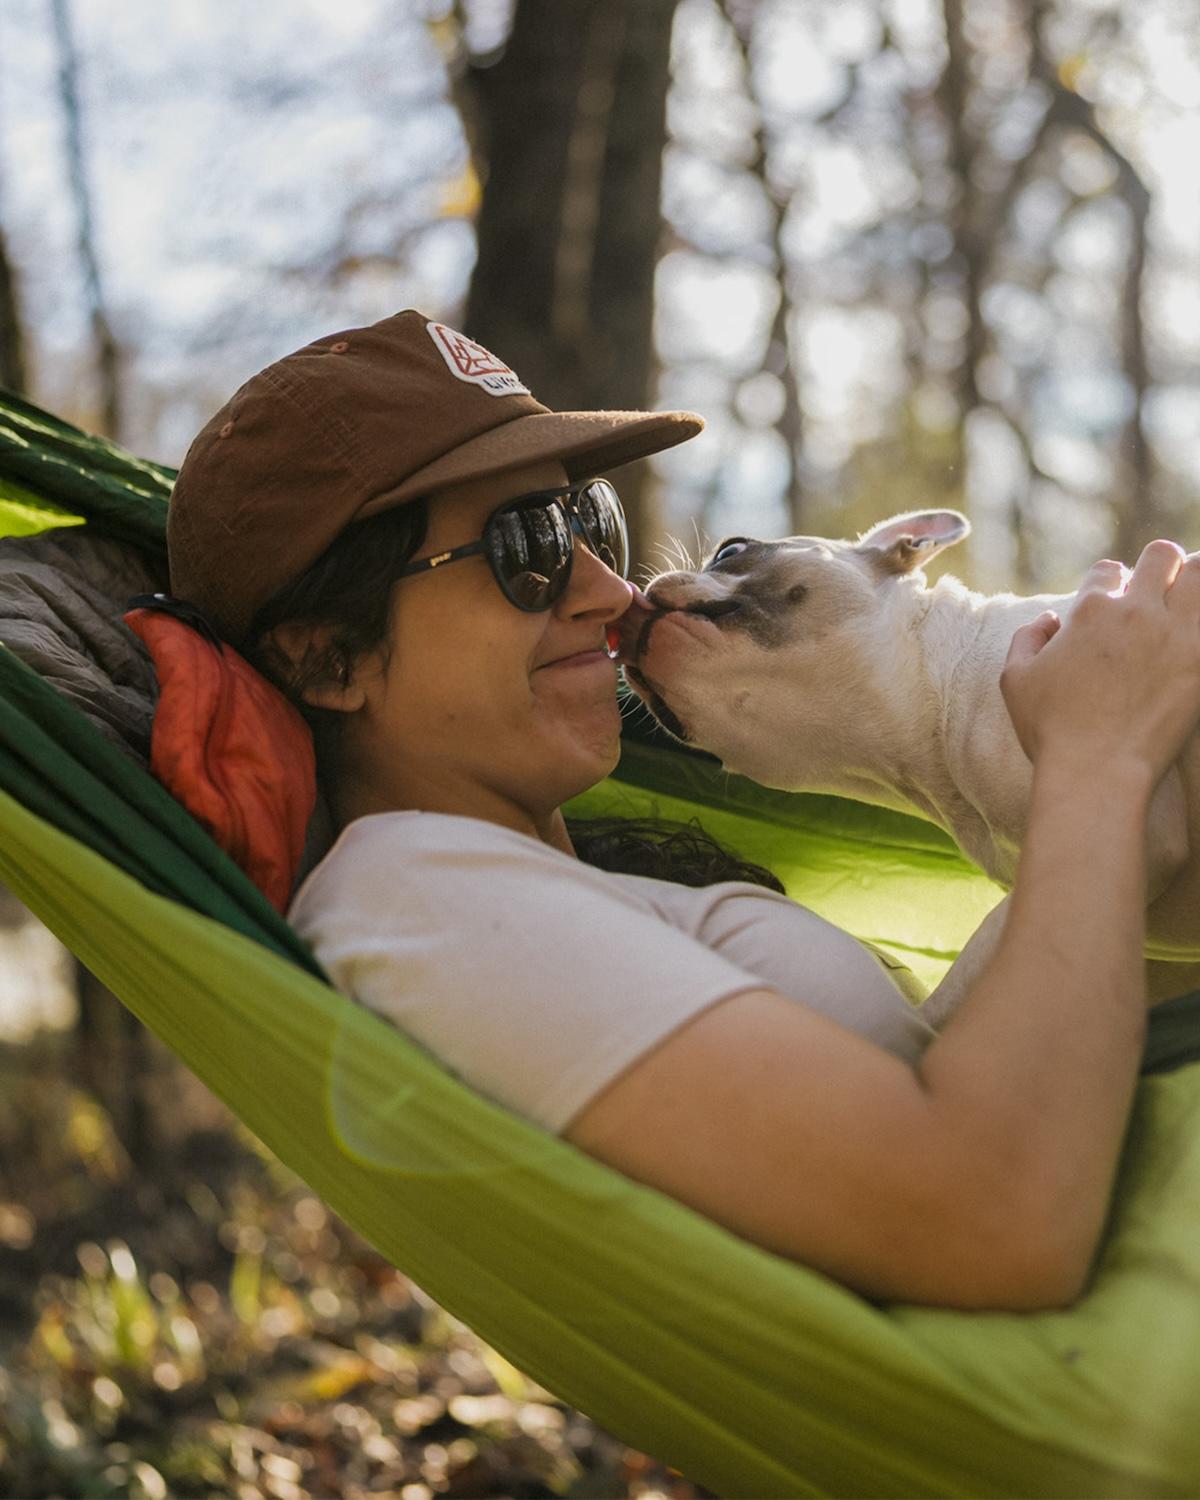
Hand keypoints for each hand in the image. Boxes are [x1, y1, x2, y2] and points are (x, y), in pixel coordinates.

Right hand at [1001, 542, 1199, 783]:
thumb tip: (1049, 620)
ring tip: (1189, 603)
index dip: (1112, 582)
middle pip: (1162, 556)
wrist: (1095, 770)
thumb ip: (1027, 639)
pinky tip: (1195, 633)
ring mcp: (1175, 633)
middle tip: (1163, 593)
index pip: (1109, 570)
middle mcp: (1135, 611)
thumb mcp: (1014, 681)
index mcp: (1089, 611)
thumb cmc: (1050, 730)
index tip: (1117, 600)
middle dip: (1162, 567)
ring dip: (1195, 581)